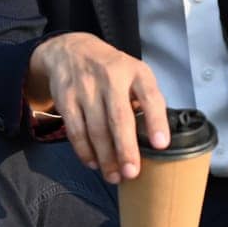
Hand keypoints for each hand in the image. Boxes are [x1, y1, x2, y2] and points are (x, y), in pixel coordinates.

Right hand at [27, 33, 168, 182]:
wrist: (72, 50)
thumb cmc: (112, 70)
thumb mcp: (134, 74)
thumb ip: (144, 100)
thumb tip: (153, 140)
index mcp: (136, 72)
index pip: (150, 96)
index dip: (156, 121)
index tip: (161, 145)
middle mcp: (111, 77)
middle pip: (119, 118)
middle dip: (126, 149)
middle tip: (132, 173)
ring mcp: (86, 87)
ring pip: (96, 129)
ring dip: (106, 157)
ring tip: (114, 176)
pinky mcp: (66, 98)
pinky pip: (76, 130)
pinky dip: (84, 151)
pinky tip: (94, 163)